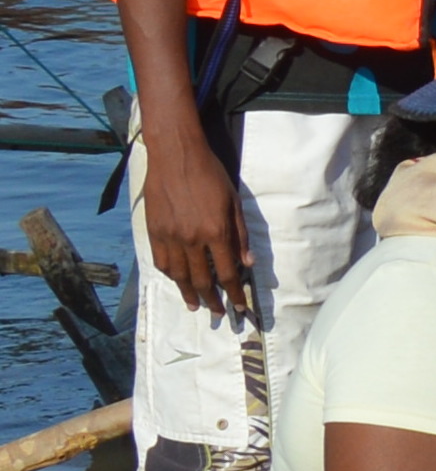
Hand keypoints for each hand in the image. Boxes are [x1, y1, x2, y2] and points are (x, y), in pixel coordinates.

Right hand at [132, 118, 246, 317]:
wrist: (175, 156)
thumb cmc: (210, 175)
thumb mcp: (234, 202)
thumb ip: (240, 235)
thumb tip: (248, 263)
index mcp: (216, 232)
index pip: (227, 273)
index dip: (233, 294)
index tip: (239, 307)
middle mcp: (192, 239)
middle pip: (202, 280)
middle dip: (212, 300)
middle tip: (218, 314)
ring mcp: (170, 237)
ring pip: (178, 275)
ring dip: (188, 294)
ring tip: (196, 306)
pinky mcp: (153, 232)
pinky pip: (161, 261)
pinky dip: (170, 275)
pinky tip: (176, 281)